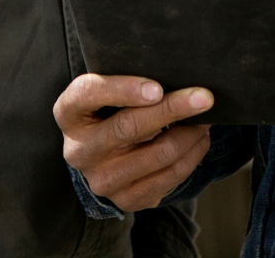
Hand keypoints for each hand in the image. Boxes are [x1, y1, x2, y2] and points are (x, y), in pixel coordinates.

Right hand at [53, 74, 212, 211]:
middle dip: (172, 109)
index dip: (123, 89)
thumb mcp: (104, 93)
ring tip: (206, 118)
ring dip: (190, 134)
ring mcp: (101, 179)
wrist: (102, 158)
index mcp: (68, 113)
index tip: (158, 87)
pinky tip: (199, 140)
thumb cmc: (109, 111)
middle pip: (129, 126)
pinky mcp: (125, 199)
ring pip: (157, 154)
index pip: (88, 94)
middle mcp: (79, 150)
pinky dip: (192, 155)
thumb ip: (126, 82)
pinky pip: (169, 177)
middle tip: (204, 97)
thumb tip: (175, 74)